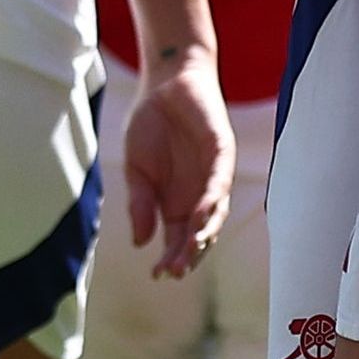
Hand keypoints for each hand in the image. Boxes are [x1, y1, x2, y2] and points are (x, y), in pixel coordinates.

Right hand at [119, 50, 237, 278]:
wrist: (164, 83)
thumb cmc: (151, 126)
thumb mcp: (136, 170)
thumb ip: (140, 204)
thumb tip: (139, 242)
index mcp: (175, 203)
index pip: (177, 240)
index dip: (170, 257)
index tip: (158, 275)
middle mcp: (197, 195)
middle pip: (199, 234)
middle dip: (189, 254)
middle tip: (175, 271)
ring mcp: (212, 176)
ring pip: (214, 213)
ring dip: (203, 233)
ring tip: (190, 251)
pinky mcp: (222, 153)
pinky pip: (219, 182)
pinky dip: (211, 200)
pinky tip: (200, 216)